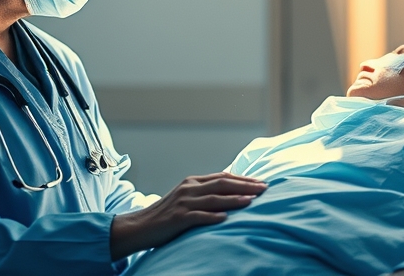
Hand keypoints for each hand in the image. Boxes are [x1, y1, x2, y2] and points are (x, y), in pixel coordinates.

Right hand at [109, 172, 266, 258]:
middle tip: (264, 188)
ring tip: (251, 200)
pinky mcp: (177, 218)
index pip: (222, 177)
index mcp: (192, 182)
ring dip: (233, 199)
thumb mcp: (186, 199)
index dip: (243, 179)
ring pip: (213, 199)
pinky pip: (197, 216)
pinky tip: (225, 219)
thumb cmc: (166, 215)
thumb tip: (230, 193)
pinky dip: (212, 217)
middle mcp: (189, 188)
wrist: (139, 226)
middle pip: (221, 184)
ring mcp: (182, 203)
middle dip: (245, 185)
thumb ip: (205, 194)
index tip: (261, 182)